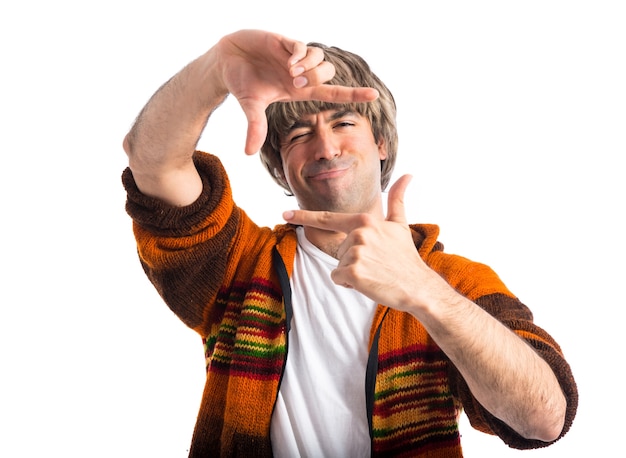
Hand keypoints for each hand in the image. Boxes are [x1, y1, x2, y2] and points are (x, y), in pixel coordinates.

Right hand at [215, 30, 378, 153]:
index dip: (354, 94)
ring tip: (289, 71)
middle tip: (295, 82)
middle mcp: (300, 73)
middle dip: (316, 78)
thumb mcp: (250, 107)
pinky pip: (303, 47)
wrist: (226, 61)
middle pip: (328, 74)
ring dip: (309, 67)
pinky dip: (300, 55)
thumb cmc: (241, 83)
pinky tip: (286, 60)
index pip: (332, 93)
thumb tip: (248, 153)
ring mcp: (294, 57)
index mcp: (298, 90)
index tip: (374, 95)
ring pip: (320, 58)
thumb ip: (254, 127)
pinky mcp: (285, 42)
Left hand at [283, 175, 434, 308]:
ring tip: (374, 272)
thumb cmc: (406, 257)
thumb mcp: (399, 224)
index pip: (328, 218)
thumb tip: (407, 175)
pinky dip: (350, 284)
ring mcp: (355, 253)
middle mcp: (358, 234)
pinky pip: (338, 278)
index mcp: (364, 221)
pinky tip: (370, 282)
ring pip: (338, 265)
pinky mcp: (353, 273)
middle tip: (375, 264)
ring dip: (352, 273)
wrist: (418, 286)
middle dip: (352, 260)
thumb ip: (397, 199)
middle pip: (338, 250)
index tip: (285, 213)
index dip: (304, 216)